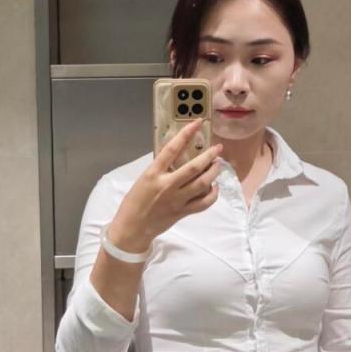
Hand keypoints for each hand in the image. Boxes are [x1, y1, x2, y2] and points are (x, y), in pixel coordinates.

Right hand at [109, 119, 221, 251]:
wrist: (132, 228)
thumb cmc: (134, 202)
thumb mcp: (143, 179)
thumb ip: (160, 169)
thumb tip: (178, 157)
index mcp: (153, 174)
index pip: (171, 149)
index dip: (185, 134)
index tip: (197, 123)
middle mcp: (167, 186)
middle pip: (193, 168)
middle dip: (209, 156)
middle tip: (218, 148)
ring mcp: (176, 200)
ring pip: (202, 184)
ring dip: (213, 173)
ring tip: (218, 164)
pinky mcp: (182, 212)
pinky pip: (203, 203)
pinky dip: (212, 195)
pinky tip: (214, 187)